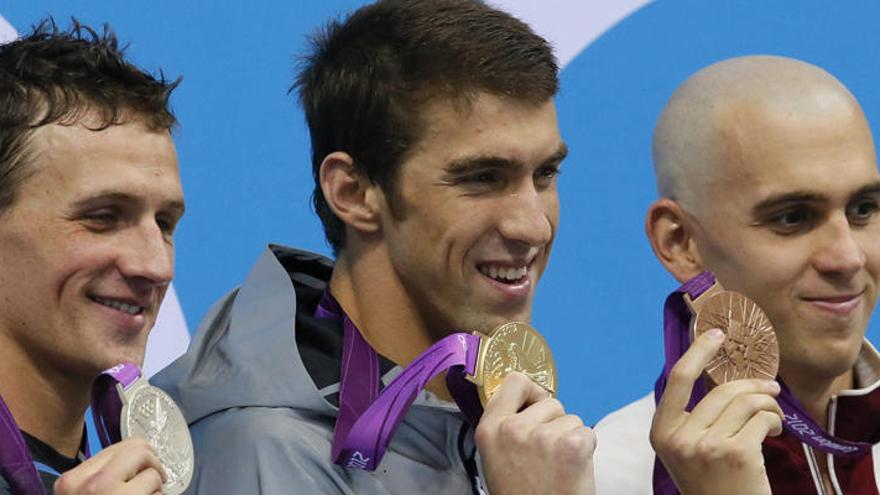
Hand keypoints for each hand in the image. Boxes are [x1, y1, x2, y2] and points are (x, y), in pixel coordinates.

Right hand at [53, 436, 165, 494]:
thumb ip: (96, 476)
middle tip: (156, 480)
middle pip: (139, 449)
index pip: (118, 447)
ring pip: (152, 473)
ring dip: (156, 487)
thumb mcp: (78, 493)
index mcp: (71, 481)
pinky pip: (159, 492)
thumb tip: (132, 459)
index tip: (143, 465)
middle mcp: (91, 484)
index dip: (137, 455)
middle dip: (152, 463)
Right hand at [475, 372, 595, 494]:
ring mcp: (543, 436)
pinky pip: (588, 433)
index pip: (513, 381)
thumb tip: (527, 401)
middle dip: (555, 423)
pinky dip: (586, 451)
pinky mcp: (571, 446)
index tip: (537, 403)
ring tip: (558, 467)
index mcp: (489, 429)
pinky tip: (572, 471)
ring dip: (571, 438)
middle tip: (548, 455)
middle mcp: (513, 428)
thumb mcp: (496, 457)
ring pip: (572, 419)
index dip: (531, 391)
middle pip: (550, 402)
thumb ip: (506, 427)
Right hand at [650, 329, 782, 494]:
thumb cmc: (712, 483)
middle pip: (721, 390)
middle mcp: (679, 438)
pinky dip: (775, 420)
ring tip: (774, 416)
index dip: (698, 351)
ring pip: (745, 401)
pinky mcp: (736, 454)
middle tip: (772, 388)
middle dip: (754, 385)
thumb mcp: (687, 449)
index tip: (717, 334)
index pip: (678, 379)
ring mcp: (707, 446)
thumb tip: (717, 372)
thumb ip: (692, 417)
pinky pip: (762, 418)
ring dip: (768, 403)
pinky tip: (774, 432)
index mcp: (661, 432)